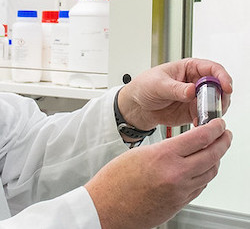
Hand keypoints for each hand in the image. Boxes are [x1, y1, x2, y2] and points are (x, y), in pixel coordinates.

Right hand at [85, 119, 231, 228]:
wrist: (106, 208)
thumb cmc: (114, 182)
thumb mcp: (137, 154)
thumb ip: (164, 149)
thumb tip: (182, 146)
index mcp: (163, 156)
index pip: (200, 138)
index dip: (215, 128)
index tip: (218, 123)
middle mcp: (175, 174)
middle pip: (212, 155)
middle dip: (223, 142)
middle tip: (224, 134)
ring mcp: (180, 191)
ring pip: (210, 172)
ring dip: (216, 159)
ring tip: (214, 151)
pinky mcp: (179, 204)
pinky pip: (200, 187)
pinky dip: (205, 175)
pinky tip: (200, 170)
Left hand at [117, 58, 231, 129]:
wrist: (136, 106)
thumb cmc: (144, 87)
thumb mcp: (157, 84)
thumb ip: (175, 88)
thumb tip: (191, 90)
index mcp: (189, 68)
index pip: (212, 68)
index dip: (222, 77)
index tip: (226, 87)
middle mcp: (196, 82)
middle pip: (219, 87)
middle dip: (222, 97)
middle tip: (216, 106)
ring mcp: (196, 98)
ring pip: (216, 103)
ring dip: (215, 111)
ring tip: (206, 117)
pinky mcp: (193, 112)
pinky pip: (206, 116)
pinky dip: (207, 121)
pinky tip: (199, 124)